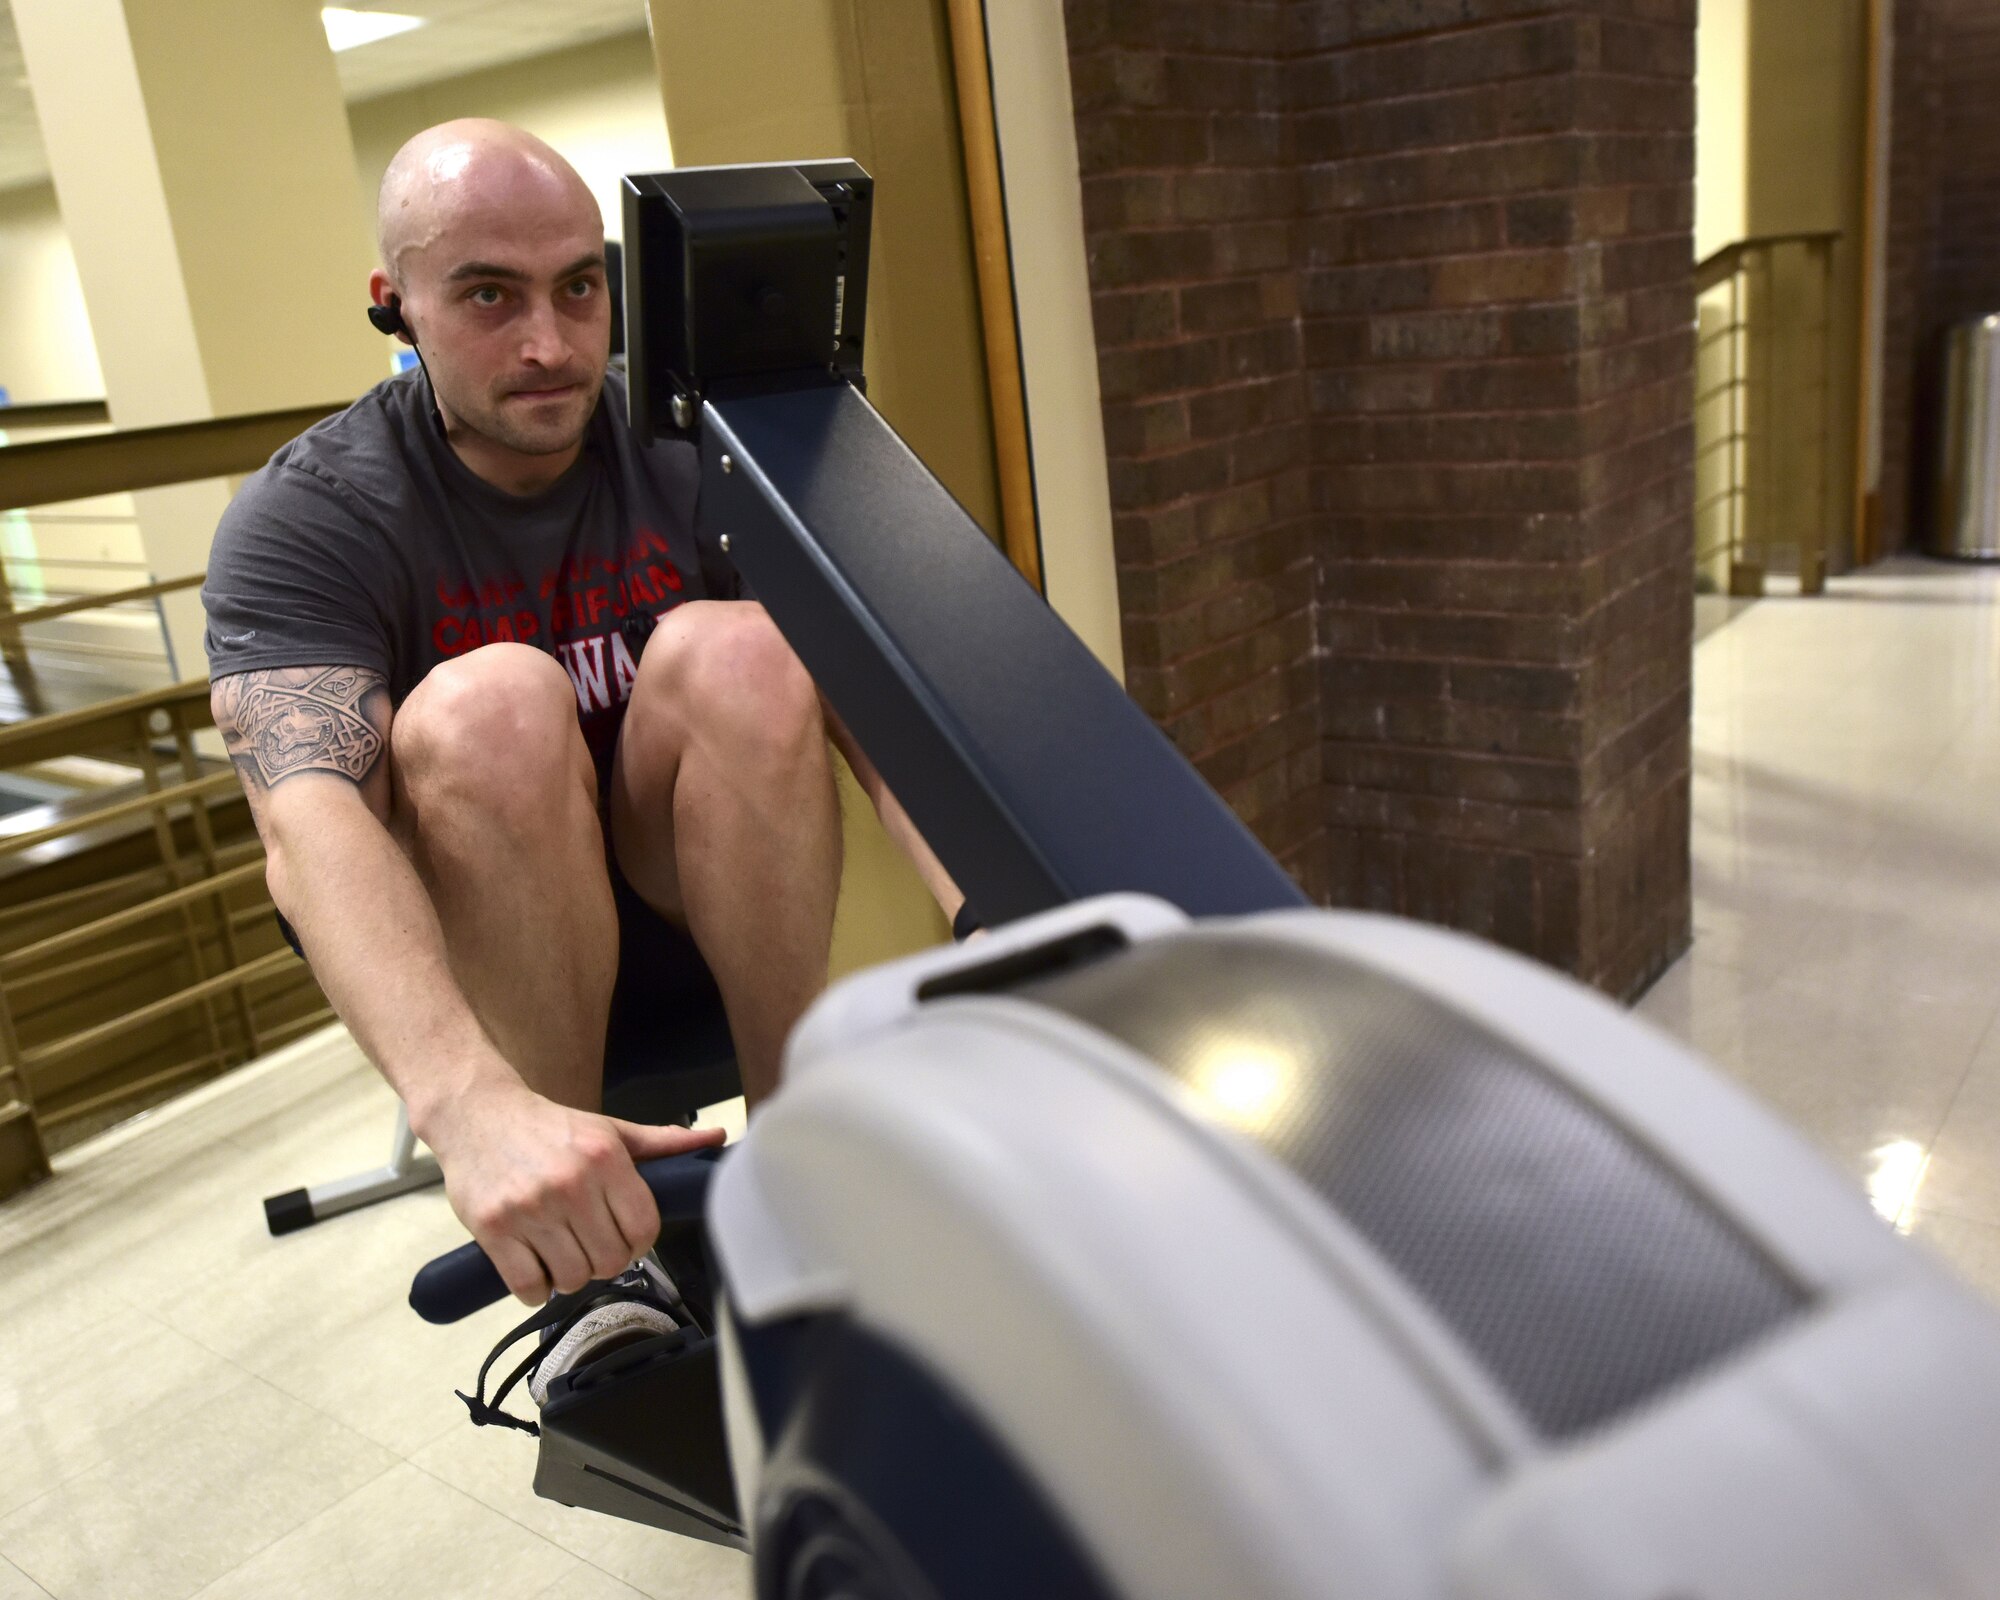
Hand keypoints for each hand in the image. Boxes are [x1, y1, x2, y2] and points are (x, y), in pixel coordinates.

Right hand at [421, 1077, 724, 1304]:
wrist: (476, 1113)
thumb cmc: (549, 1126)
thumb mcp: (609, 1129)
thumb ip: (663, 1141)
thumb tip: (715, 1139)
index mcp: (606, 1159)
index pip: (644, 1230)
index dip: (639, 1244)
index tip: (624, 1238)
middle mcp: (571, 1184)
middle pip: (610, 1262)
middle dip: (604, 1261)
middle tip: (589, 1244)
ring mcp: (530, 1209)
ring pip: (572, 1279)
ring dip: (569, 1276)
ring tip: (560, 1250)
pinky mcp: (493, 1229)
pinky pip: (528, 1287)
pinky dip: (535, 1288)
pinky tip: (534, 1264)